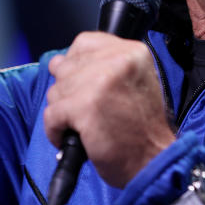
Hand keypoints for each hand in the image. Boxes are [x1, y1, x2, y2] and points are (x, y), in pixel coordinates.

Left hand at [45, 32, 176, 187]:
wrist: (153, 162)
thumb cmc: (142, 128)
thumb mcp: (134, 80)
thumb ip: (103, 65)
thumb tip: (59, 62)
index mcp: (131, 51)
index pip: (84, 43)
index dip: (77, 65)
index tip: (84, 84)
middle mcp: (117, 60)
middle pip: (65, 66)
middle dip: (68, 91)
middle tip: (86, 110)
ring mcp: (99, 81)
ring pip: (56, 90)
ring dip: (62, 112)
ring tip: (83, 126)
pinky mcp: (84, 106)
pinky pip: (51, 114)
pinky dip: (55, 131)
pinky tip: (73, 137)